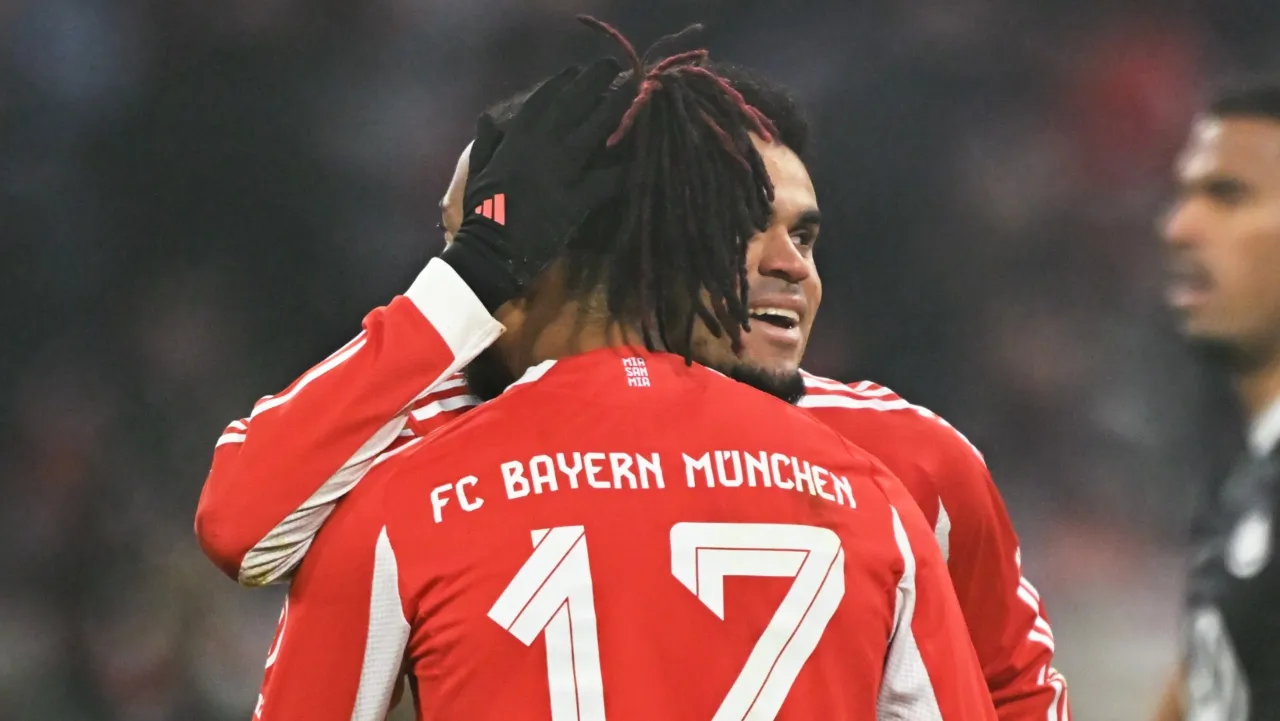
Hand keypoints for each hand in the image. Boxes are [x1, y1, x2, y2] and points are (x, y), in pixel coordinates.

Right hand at [442, 57, 633, 311]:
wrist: (491, 252)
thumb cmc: (482, 214)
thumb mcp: (476, 173)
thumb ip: (485, 143)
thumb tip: (488, 118)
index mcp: (516, 140)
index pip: (543, 101)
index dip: (562, 82)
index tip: (578, 69)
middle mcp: (541, 147)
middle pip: (574, 105)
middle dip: (595, 83)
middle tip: (614, 68)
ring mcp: (561, 172)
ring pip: (595, 131)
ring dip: (616, 109)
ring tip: (635, 95)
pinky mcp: (576, 199)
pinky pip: (607, 180)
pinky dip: (624, 170)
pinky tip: (640, 159)